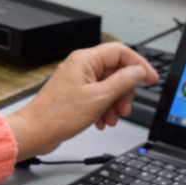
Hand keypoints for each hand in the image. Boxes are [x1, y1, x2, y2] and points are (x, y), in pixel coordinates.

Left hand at [5, 42, 158, 159]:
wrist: (35, 132)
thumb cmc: (57, 115)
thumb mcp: (98, 98)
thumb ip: (122, 82)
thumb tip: (138, 72)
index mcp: (85, 60)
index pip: (121, 52)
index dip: (139, 64)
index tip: (150, 79)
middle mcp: (81, 67)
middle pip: (116, 71)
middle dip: (124, 92)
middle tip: (124, 108)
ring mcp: (78, 81)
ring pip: (108, 86)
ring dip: (115, 104)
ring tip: (111, 119)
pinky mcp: (75, 94)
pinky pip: (98, 96)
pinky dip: (104, 109)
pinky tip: (101, 121)